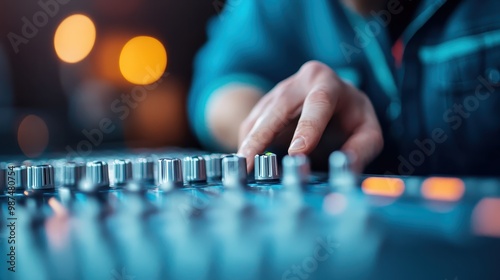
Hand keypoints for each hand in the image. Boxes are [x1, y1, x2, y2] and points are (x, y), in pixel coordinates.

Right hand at [237, 61, 382, 172]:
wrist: (334, 100)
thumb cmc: (350, 118)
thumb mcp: (367, 131)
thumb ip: (361, 149)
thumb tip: (347, 168)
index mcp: (327, 82)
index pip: (318, 102)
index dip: (308, 127)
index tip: (297, 153)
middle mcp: (299, 81)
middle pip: (278, 108)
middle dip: (262, 136)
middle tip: (250, 162)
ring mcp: (277, 91)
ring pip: (259, 118)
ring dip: (249, 143)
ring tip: (241, 168)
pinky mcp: (263, 105)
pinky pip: (250, 125)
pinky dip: (246, 144)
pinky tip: (244, 163)